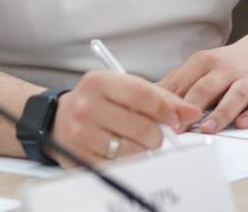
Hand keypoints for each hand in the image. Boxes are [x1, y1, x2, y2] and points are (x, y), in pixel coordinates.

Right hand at [51, 70, 200, 164]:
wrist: (57, 120)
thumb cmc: (98, 101)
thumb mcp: (122, 88)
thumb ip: (158, 97)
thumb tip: (190, 112)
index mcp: (98, 82)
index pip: (143, 94)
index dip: (166, 108)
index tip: (177, 118)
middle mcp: (86, 106)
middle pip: (142, 127)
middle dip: (157, 134)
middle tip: (155, 134)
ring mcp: (81, 134)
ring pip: (134, 150)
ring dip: (143, 149)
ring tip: (135, 141)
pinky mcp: (81, 158)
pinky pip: (120, 166)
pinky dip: (128, 161)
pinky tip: (121, 150)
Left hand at [159, 43, 247, 132]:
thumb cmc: (226, 66)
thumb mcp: (199, 67)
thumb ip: (176, 83)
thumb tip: (146, 98)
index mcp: (206, 61)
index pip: (184, 80)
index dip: (170, 100)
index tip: (158, 117)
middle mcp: (228, 69)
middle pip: (207, 86)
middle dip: (191, 106)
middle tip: (179, 127)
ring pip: (236, 95)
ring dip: (222, 112)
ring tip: (208, 129)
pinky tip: (243, 124)